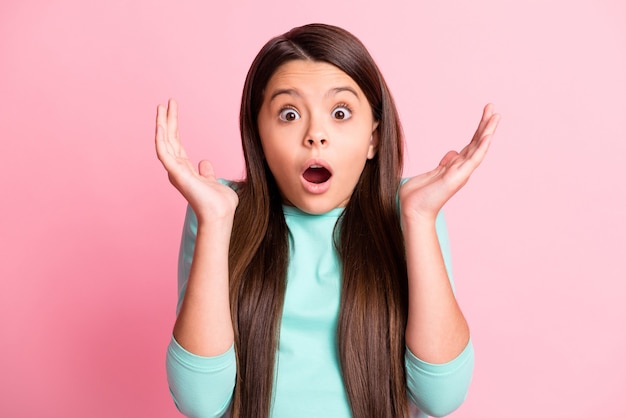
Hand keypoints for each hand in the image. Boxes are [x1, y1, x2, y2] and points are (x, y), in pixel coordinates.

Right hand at [155, 99, 238, 221]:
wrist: (220, 215)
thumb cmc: (219, 203)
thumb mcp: (213, 181)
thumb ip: (206, 172)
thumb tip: (204, 162)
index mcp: (185, 170)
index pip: (176, 143)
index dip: (174, 127)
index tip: (173, 110)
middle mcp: (177, 169)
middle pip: (170, 139)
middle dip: (168, 120)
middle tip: (166, 102)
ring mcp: (175, 171)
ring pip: (164, 142)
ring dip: (162, 124)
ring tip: (161, 107)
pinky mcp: (176, 173)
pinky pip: (164, 152)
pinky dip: (161, 137)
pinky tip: (160, 124)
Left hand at [400, 103, 499, 221]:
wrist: (412, 212)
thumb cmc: (417, 196)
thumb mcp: (431, 174)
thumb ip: (443, 164)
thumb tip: (452, 153)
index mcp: (454, 167)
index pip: (470, 145)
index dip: (478, 129)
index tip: (485, 114)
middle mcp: (460, 169)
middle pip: (476, 142)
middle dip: (485, 124)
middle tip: (492, 107)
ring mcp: (461, 173)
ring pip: (479, 148)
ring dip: (488, 131)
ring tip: (496, 115)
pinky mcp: (458, 177)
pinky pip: (474, 159)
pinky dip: (482, 146)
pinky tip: (488, 134)